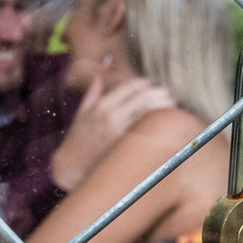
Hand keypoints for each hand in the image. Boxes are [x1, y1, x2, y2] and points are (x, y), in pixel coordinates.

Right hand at [51, 75, 175, 190]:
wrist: (71, 166)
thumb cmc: (76, 141)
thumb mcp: (80, 115)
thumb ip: (91, 94)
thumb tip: (99, 77)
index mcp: (103, 105)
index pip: (131, 86)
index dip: (145, 83)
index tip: (153, 85)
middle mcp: (113, 115)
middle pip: (144, 96)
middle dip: (159, 93)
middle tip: (168, 95)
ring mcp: (122, 130)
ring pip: (150, 111)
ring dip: (163, 106)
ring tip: (171, 106)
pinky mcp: (128, 144)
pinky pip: (148, 129)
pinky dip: (158, 123)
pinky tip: (166, 123)